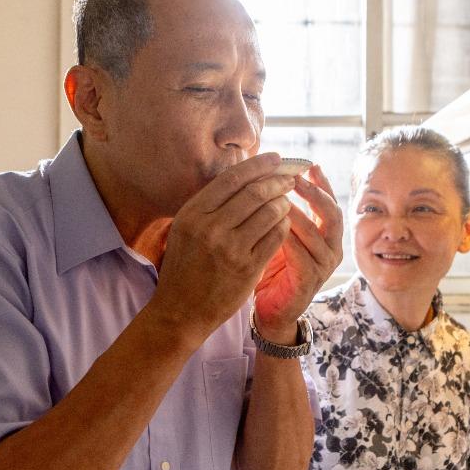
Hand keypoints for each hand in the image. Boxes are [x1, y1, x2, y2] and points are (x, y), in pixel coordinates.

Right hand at [151, 153, 297, 340]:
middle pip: (254, 193)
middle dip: (277, 181)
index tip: (275, 158)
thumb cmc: (185, 266)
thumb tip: (243, 175)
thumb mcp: (186, 229)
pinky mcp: (247, 268)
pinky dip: (284, 226)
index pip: (232, 179)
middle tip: (289, 178)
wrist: (180, 311)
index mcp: (193, 213)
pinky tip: (284, 224)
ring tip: (287, 201)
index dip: (258, 165)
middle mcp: (210, 228)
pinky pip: (275, 238)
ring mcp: (230, 249)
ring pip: (269, 213)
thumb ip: (209, 205)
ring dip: (283, 203)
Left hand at [252, 164, 342, 339]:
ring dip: (297, 213)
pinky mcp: (309, 282)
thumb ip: (282, 211)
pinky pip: (301, 255)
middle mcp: (331, 250)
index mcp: (327, 236)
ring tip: (279, 197)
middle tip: (295, 177)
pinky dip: (288, 239)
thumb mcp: (279, 235)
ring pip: (315, 233)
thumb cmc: (273, 268)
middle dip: (313, 193)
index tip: (308, 164)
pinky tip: (274, 227)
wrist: (270, 311)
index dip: (322, 183)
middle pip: (331, 214)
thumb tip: (271, 175)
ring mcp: (323, 267)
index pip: (330, 203)